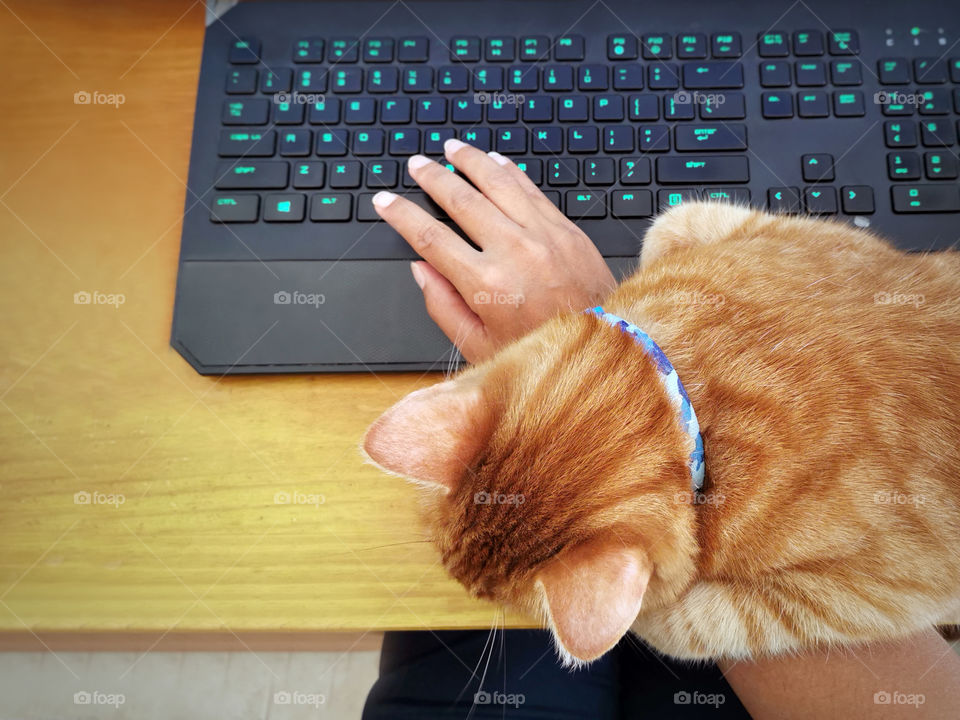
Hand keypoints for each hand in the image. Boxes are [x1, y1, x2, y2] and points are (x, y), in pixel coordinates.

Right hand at [371, 139, 616, 362]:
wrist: (605, 347)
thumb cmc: (542, 351)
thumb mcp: (479, 346)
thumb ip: (444, 307)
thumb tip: (422, 271)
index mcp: (485, 285)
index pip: (430, 238)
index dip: (403, 215)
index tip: (386, 201)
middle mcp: (513, 252)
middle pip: (461, 201)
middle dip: (433, 178)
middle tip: (417, 164)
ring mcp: (542, 236)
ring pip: (497, 184)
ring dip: (470, 162)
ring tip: (451, 149)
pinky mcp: (566, 229)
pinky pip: (531, 189)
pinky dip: (509, 170)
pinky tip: (494, 160)